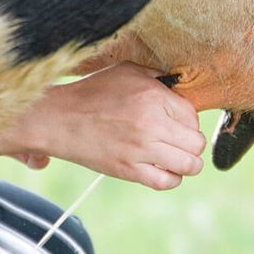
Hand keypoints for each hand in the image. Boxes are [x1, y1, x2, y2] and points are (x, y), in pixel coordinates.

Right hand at [0, 62, 205, 189]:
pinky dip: (171, 179)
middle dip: (190, 143)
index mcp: (153, 96)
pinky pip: (166, 181)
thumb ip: (157, 78)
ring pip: (189, 165)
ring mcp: (141, 148)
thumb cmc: (91, 93)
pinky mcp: (128, 170)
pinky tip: (163, 171)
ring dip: (187, 164)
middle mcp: (152, 122)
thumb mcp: (126, 72)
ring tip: (176, 159)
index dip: (188, 121)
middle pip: (196, 142)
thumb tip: (180, 88)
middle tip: (177, 142)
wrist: (58, 118)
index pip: (193, 116)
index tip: (175, 123)